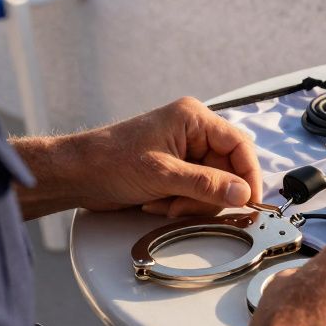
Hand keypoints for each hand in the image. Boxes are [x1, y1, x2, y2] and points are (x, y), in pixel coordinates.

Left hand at [15, 97, 261, 217]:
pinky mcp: (176, 170)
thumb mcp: (163, 174)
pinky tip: (159, 203)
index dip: (248, 174)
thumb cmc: (110, 161)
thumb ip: (207, 184)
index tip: (250, 200)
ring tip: (164, 204)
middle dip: (208, 194)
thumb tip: (243, 193)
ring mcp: (185, 152)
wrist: (75, 175)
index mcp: (194, 119)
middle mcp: (193, 132)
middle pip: (228, 169)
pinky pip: (196, 192)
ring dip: (192, 202)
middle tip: (185, 206)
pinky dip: (182, 204)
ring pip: (213, 185)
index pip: (239, 145)